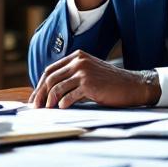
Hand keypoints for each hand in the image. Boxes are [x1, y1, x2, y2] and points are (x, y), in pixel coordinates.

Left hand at [30, 51, 159, 108]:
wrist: (131, 86)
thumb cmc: (110, 83)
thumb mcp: (89, 73)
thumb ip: (72, 76)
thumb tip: (50, 92)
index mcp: (77, 56)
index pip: (50, 70)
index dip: (40, 84)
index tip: (35, 97)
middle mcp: (78, 61)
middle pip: (50, 78)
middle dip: (40, 94)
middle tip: (36, 107)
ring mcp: (83, 72)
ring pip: (57, 87)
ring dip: (49, 100)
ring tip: (47, 109)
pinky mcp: (89, 84)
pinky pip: (69, 95)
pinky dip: (62, 103)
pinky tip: (61, 108)